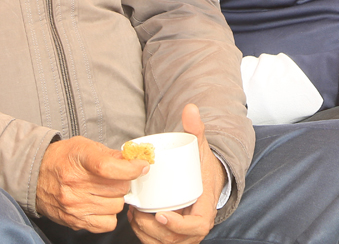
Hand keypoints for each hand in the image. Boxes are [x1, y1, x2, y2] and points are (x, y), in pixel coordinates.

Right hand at [36, 136, 147, 232]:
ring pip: (117, 206)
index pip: (110, 168)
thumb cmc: (62, 158)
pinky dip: (109, 215)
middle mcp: (75, 184)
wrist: (35, 176)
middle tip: (115, 178)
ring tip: (105, 191)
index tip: (142, 166)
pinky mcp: (74, 220)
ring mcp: (74, 205)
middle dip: (123, 182)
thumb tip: (134, 160)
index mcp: (79, 160)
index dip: (131, 168)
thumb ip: (110, 154)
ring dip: (116, 198)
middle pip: (119, 188)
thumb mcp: (84, 146)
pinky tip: (101, 204)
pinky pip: (107, 224)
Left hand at [128, 104, 225, 243]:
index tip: (160, 214)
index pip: (196, 226)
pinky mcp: (174, 238)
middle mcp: (196, 228)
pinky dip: (145, 239)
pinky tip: (135, 223)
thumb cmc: (200, 165)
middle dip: (153, 230)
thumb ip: (196, 128)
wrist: (205, 180)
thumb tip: (190, 108)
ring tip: (133, 214)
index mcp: (205, 209)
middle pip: (175, 239)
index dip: (179, 225)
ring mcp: (185, 236)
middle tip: (137, 211)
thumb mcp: (200, 147)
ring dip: (145, 234)